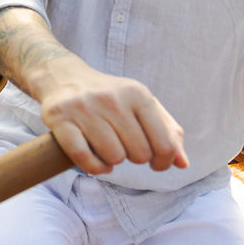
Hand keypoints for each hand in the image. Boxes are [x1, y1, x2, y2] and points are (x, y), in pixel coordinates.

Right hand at [37, 60, 189, 174]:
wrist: (63, 77)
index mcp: (137, 94)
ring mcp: (84, 108)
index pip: (164, 144)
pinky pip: (84, 157)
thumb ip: (167, 132)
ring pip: (113, 158)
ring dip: (113, 162)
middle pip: (139, 154)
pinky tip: (97, 162)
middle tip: (126, 148)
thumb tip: (183, 164)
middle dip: (135, 158)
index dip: (164, 162)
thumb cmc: (110, 97)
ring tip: (109, 150)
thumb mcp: (142, 104)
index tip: (156, 163)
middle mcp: (112, 99)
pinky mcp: (60, 119)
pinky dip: (94, 167)